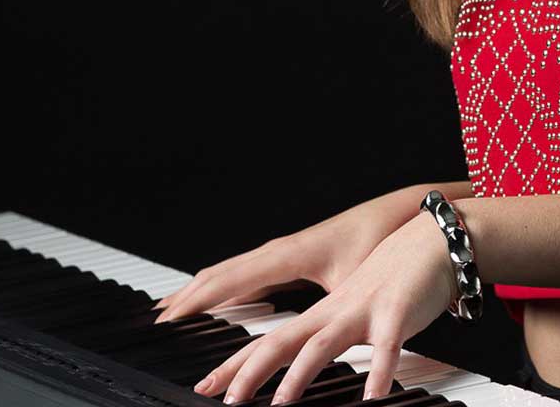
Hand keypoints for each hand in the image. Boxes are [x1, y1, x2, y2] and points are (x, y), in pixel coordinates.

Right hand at [153, 190, 415, 322]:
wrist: (403, 213)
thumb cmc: (381, 242)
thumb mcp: (352, 284)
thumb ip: (330, 315)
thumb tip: (316, 347)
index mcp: (288, 255)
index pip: (229, 279)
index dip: (196, 300)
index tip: (167, 318)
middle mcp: (281, 250)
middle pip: (222, 273)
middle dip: (188, 296)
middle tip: (156, 320)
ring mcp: (286, 251)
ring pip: (233, 270)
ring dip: (203, 288)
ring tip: (175, 309)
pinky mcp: (295, 256)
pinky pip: (249, 270)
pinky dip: (225, 283)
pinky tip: (221, 297)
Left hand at [190, 212, 455, 404]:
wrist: (431, 239)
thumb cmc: (396, 278)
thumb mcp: (358, 310)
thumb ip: (334, 336)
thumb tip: (311, 365)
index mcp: (325, 312)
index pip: (272, 340)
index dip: (238, 364)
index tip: (208, 387)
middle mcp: (337, 310)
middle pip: (285, 339)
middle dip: (250, 370)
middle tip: (224, 398)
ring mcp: (365, 310)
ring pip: (324, 343)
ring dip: (300, 375)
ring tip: (281, 405)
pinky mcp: (397, 314)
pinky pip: (387, 347)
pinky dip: (379, 373)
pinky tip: (374, 398)